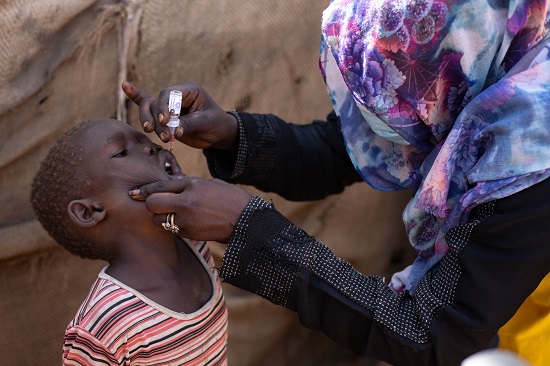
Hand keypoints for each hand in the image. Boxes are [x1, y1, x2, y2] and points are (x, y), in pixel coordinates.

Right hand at [122, 81, 238, 151]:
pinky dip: (136, 97)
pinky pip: (148, 105)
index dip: (164, 107)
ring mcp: (169, 105)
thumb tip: (173, 131)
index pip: (169, 94)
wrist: (219, 133)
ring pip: (150, 109)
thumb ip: (189, 125)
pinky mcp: (164, 116)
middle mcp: (176, 95)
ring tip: (159, 136)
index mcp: (188, 91)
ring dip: (151, 123)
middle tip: (163, 135)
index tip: (165, 121)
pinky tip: (126, 86)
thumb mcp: (206, 123)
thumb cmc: (216, 124)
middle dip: (157, 119)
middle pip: (156, 101)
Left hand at [128, 176, 252, 242]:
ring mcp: (188, 219)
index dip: (145, 190)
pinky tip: (183, 223)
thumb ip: (188, 184)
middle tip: (154, 204)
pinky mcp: (190, 234)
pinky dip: (174, 227)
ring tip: (170, 215)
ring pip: (158, 220)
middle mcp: (187, 201)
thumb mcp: (209, 183)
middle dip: (150, 204)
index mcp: (192, 184)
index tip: (135, 193)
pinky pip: (172, 230)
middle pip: (152, 204)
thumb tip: (169, 186)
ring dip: (160, 217)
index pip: (160, 186)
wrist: (246, 220)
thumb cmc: (230, 198)